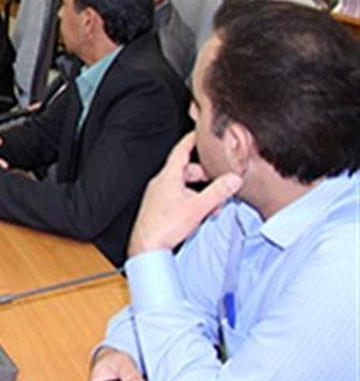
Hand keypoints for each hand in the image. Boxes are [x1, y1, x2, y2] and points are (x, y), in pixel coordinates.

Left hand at [128, 133, 241, 256]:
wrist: (146, 247)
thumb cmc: (165, 226)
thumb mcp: (198, 207)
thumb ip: (218, 192)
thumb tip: (233, 179)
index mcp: (168, 177)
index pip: (181, 151)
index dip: (191, 141)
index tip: (199, 133)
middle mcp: (161, 183)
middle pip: (185, 170)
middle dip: (203, 174)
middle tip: (218, 180)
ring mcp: (158, 195)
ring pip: (183, 186)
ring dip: (200, 191)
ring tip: (213, 205)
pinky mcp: (158, 208)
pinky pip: (178, 197)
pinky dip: (191, 200)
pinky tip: (201, 213)